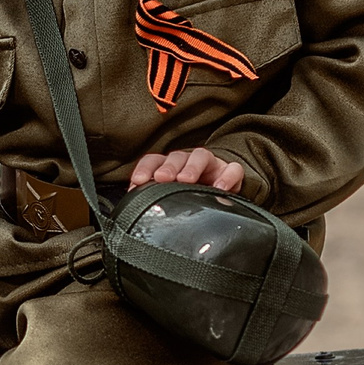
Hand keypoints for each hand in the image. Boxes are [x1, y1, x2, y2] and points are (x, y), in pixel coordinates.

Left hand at [127, 149, 244, 192]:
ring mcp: (210, 165)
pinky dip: (227, 176)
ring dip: (192, 167)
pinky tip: (220, 188)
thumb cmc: (188, 196)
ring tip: (186, 180)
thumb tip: (131, 208)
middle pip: (176, 157)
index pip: (154, 161)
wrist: (221, 191)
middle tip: (162, 178)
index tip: (138, 181)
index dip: (145, 169)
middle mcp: (188, 162)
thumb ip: (151, 200)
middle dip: (168, 167)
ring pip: (201, 156)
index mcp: (169, 167)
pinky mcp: (230, 172)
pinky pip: (232, 169)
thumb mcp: (169, 198)